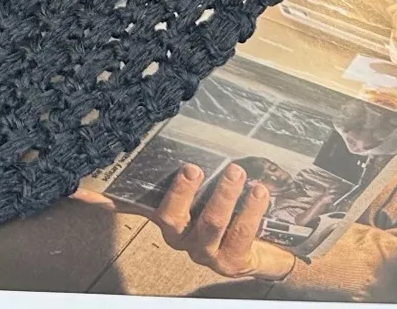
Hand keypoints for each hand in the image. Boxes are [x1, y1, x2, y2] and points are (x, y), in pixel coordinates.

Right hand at [149, 163, 295, 279]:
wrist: (257, 252)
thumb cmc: (224, 212)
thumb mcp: (201, 193)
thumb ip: (186, 174)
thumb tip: (177, 134)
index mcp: (168, 218)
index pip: (150, 203)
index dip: (136, 195)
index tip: (138, 181)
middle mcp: (181, 239)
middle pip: (174, 217)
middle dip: (183, 191)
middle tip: (193, 168)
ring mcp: (205, 253)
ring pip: (210, 223)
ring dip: (223, 194)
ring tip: (236, 171)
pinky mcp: (231, 262)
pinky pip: (240, 233)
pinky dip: (251, 209)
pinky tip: (259, 191)